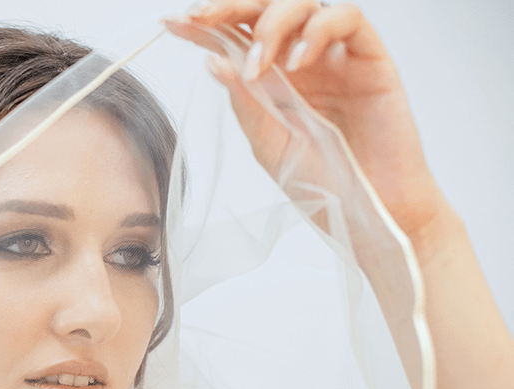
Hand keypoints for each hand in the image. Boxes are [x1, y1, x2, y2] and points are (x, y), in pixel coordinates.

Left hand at [164, 0, 455, 259]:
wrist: (372, 213)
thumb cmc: (325, 184)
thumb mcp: (270, 146)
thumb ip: (245, 104)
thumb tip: (212, 62)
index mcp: (272, 81)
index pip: (235, 38)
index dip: (204, 26)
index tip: (172, 23)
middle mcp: (302, 61)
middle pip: (265, 8)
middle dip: (230, 6)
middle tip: (202, 18)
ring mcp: (336, 57)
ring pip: (303, 3)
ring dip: (271, 24)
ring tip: (257, 66)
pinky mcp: (371, 58)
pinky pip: (348, 18)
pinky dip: (317, 31)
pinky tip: (297, 63)